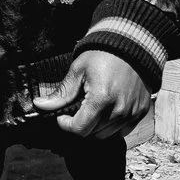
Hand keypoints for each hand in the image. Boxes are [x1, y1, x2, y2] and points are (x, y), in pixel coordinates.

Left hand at [32, 49, 152, 139]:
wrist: (132, 46)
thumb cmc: (103, 55)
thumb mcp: (78, 70)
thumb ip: (61, 93)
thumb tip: (39, 105)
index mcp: (101, 99)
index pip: (80, 129)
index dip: (66, 125)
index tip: (62, 116)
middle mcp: (118, 110)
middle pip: (92, 134)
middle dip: (81, 124)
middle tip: (78, 108)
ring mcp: (131, 113)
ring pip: (106, 134)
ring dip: (96, 126)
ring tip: (94, 107)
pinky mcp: (140, 112)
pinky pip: (122, 131)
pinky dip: (113, 125)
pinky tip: (108, 110)